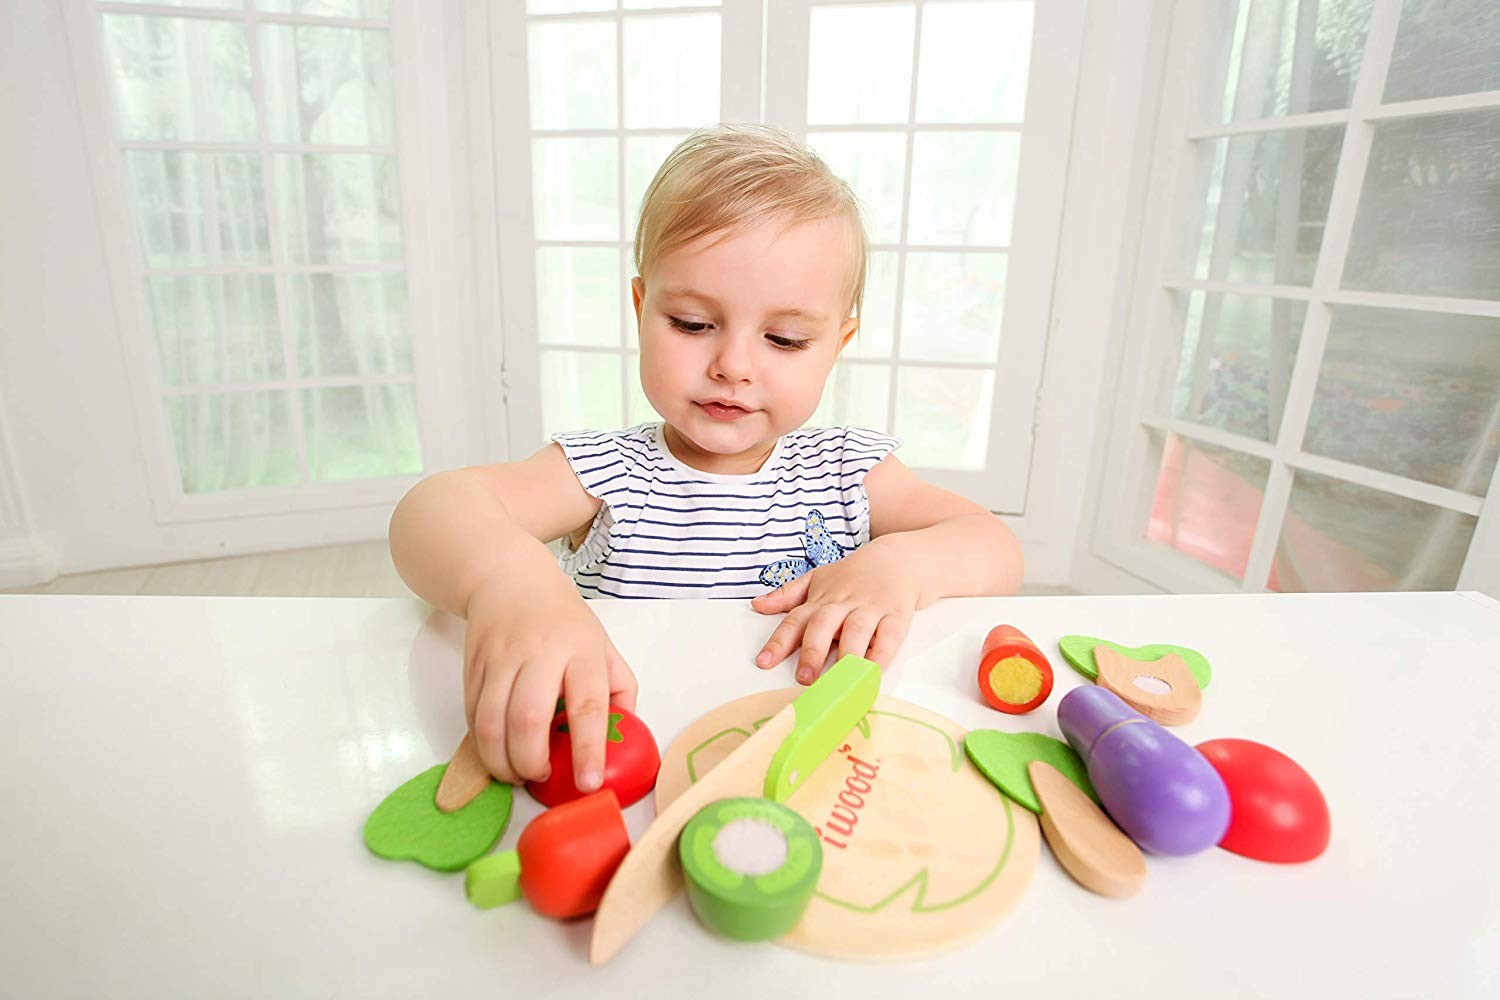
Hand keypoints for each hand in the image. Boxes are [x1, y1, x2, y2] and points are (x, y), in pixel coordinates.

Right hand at [462, 577, 636, 789]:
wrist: (509, 580)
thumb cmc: (563, 620)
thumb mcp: (604, 645)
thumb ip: (620, 689)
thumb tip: (624, 734)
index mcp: (581, 650)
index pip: (587, 706)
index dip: (587, 750)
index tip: (589, 783)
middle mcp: (539, 653)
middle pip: (528, 719)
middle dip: (531, 762)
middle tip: (540, 776)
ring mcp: (501, 659)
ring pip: (491, 722)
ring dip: (501, 761)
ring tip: (516, 773)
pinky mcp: (473, 667)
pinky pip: (472, 715)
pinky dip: (482, 744)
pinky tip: (496, 752)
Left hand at [749, 539, 918, 683]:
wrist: (898, 559)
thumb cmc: (853, 575)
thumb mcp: (817, 578)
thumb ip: (788, 594)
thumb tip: (757, 605)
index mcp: (821, 599)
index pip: (795, 620)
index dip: (779, 641)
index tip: (764, 662)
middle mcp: (843, 603)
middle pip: (824, 626)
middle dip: (813, 651)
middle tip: (804, 677)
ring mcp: (871, 609)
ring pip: (857, 631)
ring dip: (848, 655)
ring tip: (840, 679)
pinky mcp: (896, 616)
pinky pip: (889, 636)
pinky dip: (882, 654)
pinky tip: (874, 672)